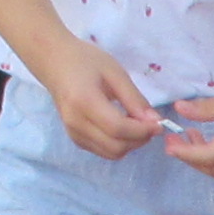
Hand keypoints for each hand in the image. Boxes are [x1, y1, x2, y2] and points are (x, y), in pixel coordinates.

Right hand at [38, 31, 164, 161]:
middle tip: (151, 124)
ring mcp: (73, 133)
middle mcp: (76, 122)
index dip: (142, 131)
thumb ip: (134, 99)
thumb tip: (154, 121)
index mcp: (84, 101)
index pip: (118, 129)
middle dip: (139, 140)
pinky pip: (103, 151)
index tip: (159, 124)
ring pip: (111, 153)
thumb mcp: (115, 73)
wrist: (54, 62)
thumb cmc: (85, 61)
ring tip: (138, 125)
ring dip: (131, 145)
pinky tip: (124, 128)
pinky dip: (119, 145)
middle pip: (116, 146)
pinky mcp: (75, 139)